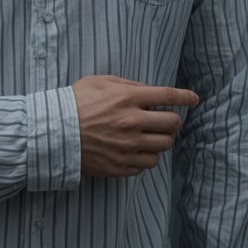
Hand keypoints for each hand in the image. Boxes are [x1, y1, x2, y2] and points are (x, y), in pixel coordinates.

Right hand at [71, 75, 198, 177]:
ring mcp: (128, 146)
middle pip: (172, 124)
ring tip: (150, 136)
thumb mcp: (99, 82)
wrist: (53, 132)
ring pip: (163, 146)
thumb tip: (147, 91)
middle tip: (165, 120)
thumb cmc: (75, 103)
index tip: (193, 98)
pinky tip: (136, 150)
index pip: (168, 96)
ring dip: (161, 140)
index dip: (185, 96)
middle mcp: (132, 122)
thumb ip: (126, 84)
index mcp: (128, 98)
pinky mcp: (122, 165)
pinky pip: (148, 164)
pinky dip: (147, 157)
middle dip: (173, 121)